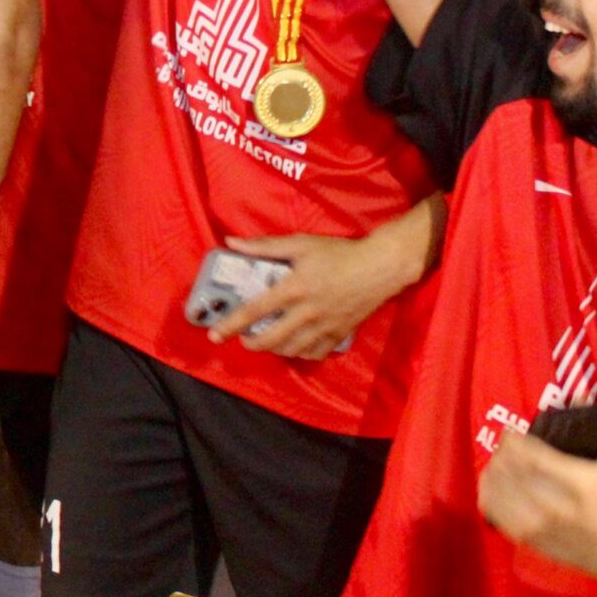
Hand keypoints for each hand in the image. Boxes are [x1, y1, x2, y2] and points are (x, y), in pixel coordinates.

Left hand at [210, 224, 420, 358]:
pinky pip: (317, 353)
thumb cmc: (339, 253)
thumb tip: (231, 242)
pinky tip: (295, 346)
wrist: (382, 266)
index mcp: (294, 288)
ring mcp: (326, 326)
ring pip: (293, 349)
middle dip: (252, 344)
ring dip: (275, 349)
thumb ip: (264, 246)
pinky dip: (302, 353)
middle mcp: (308, 312)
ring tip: (266, 341)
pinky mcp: (341, 333)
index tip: (215, 334)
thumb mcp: (300, 243)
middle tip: (243, 340)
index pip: (255, 310)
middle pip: (272, 338)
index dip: (232, 324)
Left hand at [481, 429, 596, 587]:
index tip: (509, 431)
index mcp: (582, 485)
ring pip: (503, 497)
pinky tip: (489, 490)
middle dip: (503, 455)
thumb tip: (588, 399)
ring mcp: (547, 529)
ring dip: (493, 476)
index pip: (534, 457)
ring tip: (495, 464)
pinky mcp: (539, 545)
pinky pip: (504, 521)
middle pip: (514, 475)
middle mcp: (559, 507)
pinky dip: (491, 502)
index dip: (515, 441)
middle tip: (504, 445)